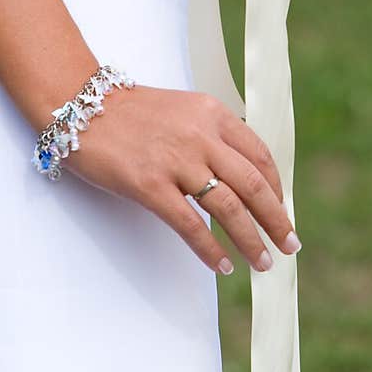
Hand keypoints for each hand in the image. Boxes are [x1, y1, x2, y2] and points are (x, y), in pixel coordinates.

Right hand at [66, 83, 300, 273]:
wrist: (81, 105)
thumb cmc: (132, 112)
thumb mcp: (184, 109)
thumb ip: (212, 134)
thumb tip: (241, 173)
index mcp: (213, 113)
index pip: (260, 155)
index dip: (277, 188)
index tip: (281, 211)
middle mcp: (201, 135)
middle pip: (254, 184)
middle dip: (276, 219)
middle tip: (290, 245)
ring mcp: (175, 160)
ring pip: (229, 208)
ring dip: (251, 240)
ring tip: (263, 262)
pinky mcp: (149, 184)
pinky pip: (190, 225)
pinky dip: (210, 250)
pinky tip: (222, 266)